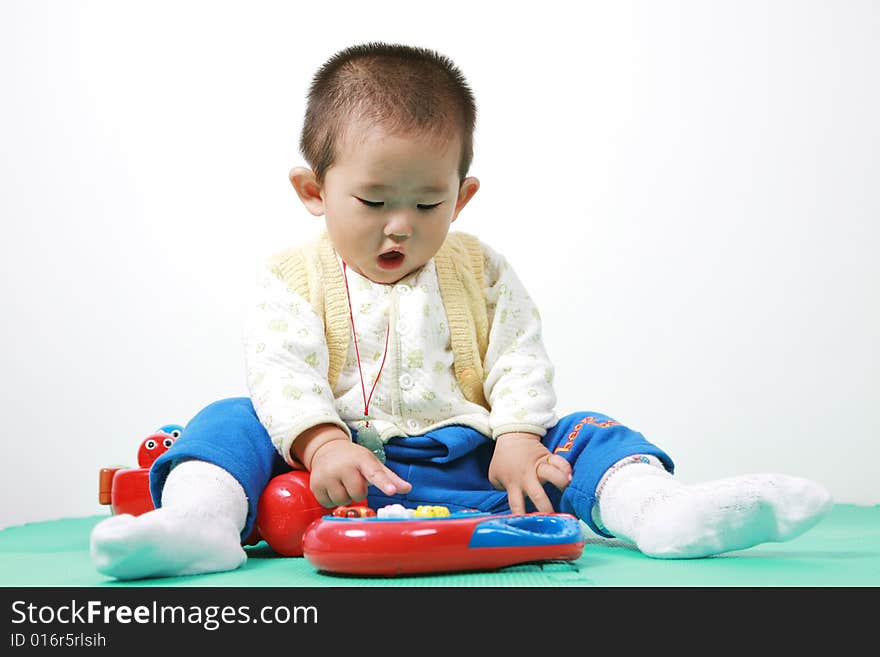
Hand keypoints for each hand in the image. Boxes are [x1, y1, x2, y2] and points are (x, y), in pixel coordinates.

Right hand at [293, 424, 411, 507]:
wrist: (326, 450)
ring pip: (343, 501)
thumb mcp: (372, 463)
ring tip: (342, 483)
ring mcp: (328, 475)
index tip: (392, 491)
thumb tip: (407, 489)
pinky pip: (329, 504)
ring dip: (345, 497)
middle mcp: (344, 466)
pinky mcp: (316, 485)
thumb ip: (389, 477)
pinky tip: (332, 487)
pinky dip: (332, 499)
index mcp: (362, 460)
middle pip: (358, 494)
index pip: (375, 473)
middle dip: (358, 492)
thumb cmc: (354, 459)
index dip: (384, 483)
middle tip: (354, 480)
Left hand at [488, 432, 571, 513]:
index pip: (516, 504)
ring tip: (569, 492)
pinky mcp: (548, 456)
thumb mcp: (495, 476)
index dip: (521, 516)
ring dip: (561, 483)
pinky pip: (560, 461)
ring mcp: (539, 466)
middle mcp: (527, 477)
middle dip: (545, 508)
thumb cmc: (503, 458)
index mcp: (513, 484)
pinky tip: (572, 477)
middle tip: (554, 518)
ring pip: (552, 474)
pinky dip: (566, 468)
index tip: (527, 526)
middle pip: (537, 494)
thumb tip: (510, 501)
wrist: (512, 435)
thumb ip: (501, 489)